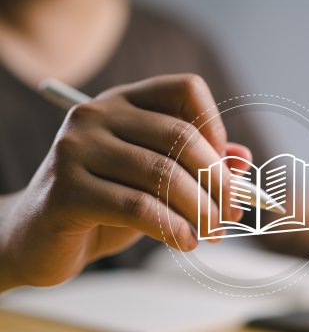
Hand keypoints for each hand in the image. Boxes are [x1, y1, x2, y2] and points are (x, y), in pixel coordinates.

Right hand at [0, 74, 250, 290]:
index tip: (225, 169)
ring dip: (201, 211)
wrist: (42, 237)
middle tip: (232, 214)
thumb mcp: (159, 180)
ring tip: (212, 234)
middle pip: (182, 136)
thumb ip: (200, 166)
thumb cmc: (109, 203)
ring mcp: (76, 149)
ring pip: (163, 175)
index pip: (186, 89)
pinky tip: (185, 242)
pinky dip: (172, 228)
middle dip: (218, 182)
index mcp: (125, 101)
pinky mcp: (65, 190)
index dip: (216, 127)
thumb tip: (243, 160)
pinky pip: (138, 207)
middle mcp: (97, 115)